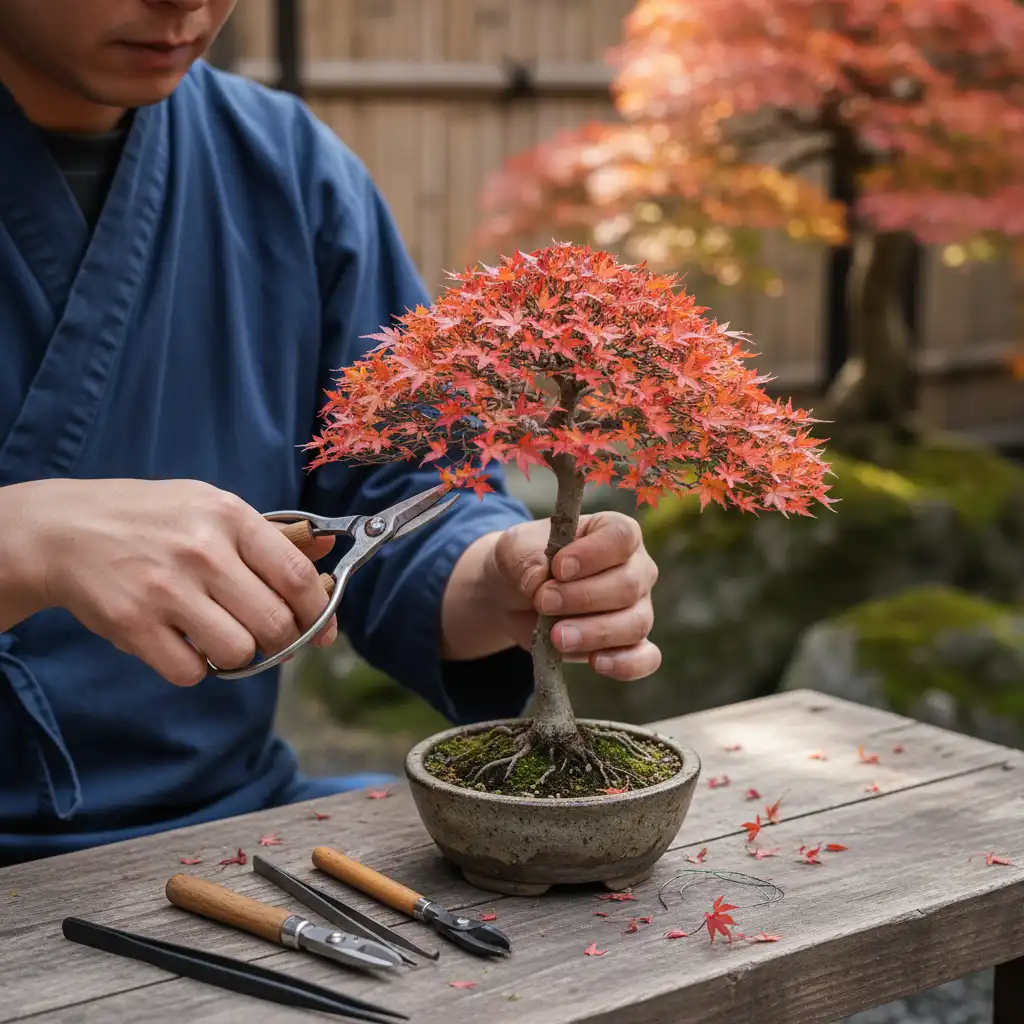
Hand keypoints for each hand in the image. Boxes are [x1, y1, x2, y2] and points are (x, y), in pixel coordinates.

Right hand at [2, 478, 336, 685]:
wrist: (64, 530)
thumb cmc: (150, 519)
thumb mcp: (211, 507)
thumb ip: (270, 534)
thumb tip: (329, 548)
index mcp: (229, 517)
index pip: (296, 576)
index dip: (319, 610)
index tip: (322, 628)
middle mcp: (202, 551)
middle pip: (275, 623)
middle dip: (284, 641)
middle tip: (271, 638)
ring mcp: (166, 589)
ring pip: (238, 652)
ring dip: (238, 655)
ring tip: (219, 634)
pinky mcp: (134, 624)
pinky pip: (191, 672)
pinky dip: (194, 667)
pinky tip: (182, 642)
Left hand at [487, 511, 660, 680]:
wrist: (514, 597)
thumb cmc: (524, 562)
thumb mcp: (514, 549)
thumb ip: (525, 559)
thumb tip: (538, 581)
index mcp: (613, 532)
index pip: (621, 538)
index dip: (593, 554)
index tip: (558, 568)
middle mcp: (635, 568)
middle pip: (628, 585)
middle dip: (582, 598)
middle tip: (543, 602)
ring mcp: (637, 608)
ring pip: (635, 624)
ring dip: (594, 633)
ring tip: (556, 636)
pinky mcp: (629, 644)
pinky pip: (645, 658)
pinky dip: (625, 664)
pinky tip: (597, 663)